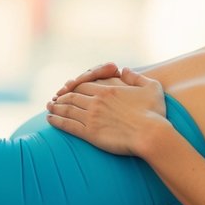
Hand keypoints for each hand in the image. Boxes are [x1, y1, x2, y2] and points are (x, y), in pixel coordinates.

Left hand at [45, 67, 167, 156]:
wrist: (151, 135)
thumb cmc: (154, 112)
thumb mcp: (151, 87)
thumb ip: (136, 77)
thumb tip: (124, 69)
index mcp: (108, 90)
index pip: (84, 85)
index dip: (74, 86)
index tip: (68, 89)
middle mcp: (96, 101)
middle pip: (72, 96)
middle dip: (62, 96)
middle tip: (54, 98)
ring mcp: (92, 117)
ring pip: (67, 109)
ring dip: (56, 107)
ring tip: (49, 107)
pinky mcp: (90, 133)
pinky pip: (68, 125)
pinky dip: (57, 121)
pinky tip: (50, 120)